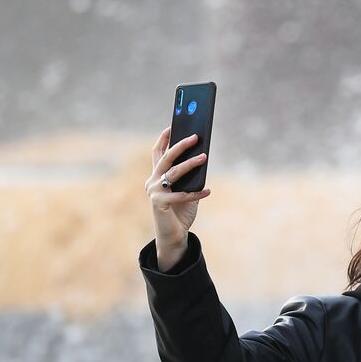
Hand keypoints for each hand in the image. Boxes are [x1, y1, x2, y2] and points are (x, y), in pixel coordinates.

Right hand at [147, 128, 210, 255]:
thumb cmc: (181, 212)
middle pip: (166, 158)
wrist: (173, 236)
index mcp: (157, 176)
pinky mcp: (159, 204)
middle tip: (195, 137)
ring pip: (173, 173)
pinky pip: (181, 195)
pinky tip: (208, 191)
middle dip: (180, 145)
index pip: (157, 153)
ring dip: (190, 164)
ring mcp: (154, 192)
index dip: (164, 139)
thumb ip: (191, 178)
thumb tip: (203, 158)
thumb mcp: (187, 191)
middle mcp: (152, 181)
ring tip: (204, 157)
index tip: (173, 125)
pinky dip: (196, 193)